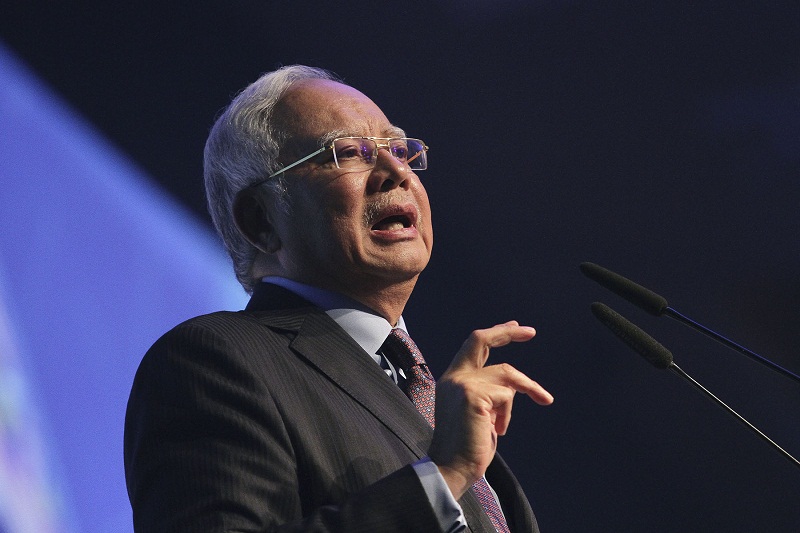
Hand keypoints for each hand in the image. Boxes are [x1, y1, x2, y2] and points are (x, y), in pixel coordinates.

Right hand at [428, 321, 553, 498]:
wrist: (452, 468)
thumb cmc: (468, 446)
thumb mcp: (478, 412)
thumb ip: (488, 393)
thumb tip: (511, 387)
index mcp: (452, 380)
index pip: (473, 345)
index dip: (496, 334)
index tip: (515, 327)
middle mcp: (454, 377)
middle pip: (481, 339)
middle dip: (508, 333)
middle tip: (531, 331)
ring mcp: (462, 384)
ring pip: (506, 376)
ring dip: (521, 394)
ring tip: (505, 425)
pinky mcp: (474, 395)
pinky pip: (507, 396)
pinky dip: (507, 416)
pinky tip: (496, 431)